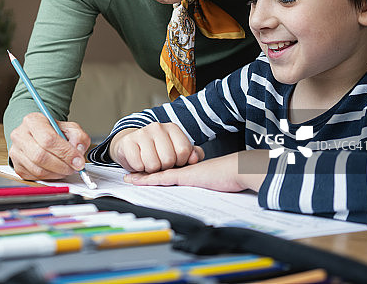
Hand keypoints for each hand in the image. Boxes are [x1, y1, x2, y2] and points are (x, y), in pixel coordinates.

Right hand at [8, 112, 90, 179]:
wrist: (38, 136)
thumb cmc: (53, 131)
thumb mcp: (69, 128)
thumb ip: (78, 136)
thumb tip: (78, 150)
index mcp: (32, 121)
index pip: (48, 139)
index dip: (65, 152)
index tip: (78, 160)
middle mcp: (20, 135)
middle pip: (40, 156)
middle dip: (62, 165)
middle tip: (74, 167)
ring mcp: (16, 152)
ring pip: (38, 170)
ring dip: (57, 173)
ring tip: (66, 168)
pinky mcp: (17, 166)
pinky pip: (35, 177)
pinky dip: (50, 177)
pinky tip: (56, 170)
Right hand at [109, 123, 203, 172]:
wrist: (130, 146)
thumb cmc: (156, 151)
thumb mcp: (176, 151)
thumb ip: (191, 154)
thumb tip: (194, 158)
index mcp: (172, 128)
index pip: (184, 151)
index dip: (180, 162)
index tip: (174, 161)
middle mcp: (157, 127)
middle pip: (169, 159)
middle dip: (164, 167)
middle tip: (160, 163)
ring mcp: (142, 133)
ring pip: (153, 164)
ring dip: (151, 170)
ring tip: (149, 163)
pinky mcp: (128, 142)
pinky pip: (138, 165)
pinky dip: (139, 169)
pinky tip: (139, 161)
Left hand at [123, 150, 268, 192]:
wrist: (239, 170)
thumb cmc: (233, 178)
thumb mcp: (218, 185)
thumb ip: (210, 188)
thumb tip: (212, 196)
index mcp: (192, 173)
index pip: (170, 174)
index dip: (156, 176)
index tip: (144, 177)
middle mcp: (185, 171)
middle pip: (161, 173)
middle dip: (146, 175)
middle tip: (130, 177)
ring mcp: (183, 172)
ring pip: (158, 174)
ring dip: (142, 177)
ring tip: (127, 179)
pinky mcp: (183, 176)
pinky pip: (160, 178)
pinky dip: (146, 179)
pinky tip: (134, 180)